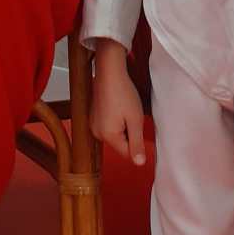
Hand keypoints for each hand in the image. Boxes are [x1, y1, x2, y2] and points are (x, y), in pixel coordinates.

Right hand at [91, 39, 146, 165]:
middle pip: (120, 144)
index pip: (127, 154)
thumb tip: (139, 163)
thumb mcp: (135, 119)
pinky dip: (115, 120)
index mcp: (108, 136)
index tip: (140, 126)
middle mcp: (97, 133)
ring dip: (123, 126)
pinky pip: (108, 125)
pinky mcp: (93, 116)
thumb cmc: (123, 92)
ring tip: (125, 108)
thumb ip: (137, 144)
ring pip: (114, 134)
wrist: (109, 70)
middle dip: (130, 133)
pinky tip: (118, 106)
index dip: (138, 142)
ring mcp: (93, 124)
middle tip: (133, 115)